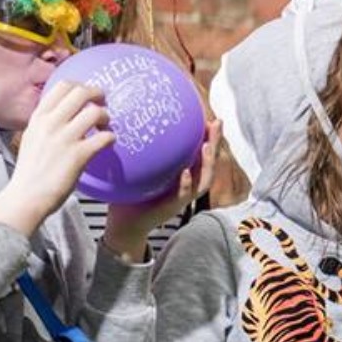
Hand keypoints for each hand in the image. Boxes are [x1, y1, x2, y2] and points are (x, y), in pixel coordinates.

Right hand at [0, 83, 113, 236]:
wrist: (26, 196)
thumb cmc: (31, 170)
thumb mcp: (31, 137)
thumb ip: (45, 123)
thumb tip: (63, 113)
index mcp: (39, 118)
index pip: (62, 86)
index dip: (81, 86)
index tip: (89, 95)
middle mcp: (51, 123)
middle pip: (81, 93)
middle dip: (98, 95)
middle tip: (104, 104)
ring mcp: (64, 138)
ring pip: (95, 112)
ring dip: (106, 117)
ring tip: (106, 127)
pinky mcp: (78, 155)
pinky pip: (104, 137)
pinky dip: (111, 137)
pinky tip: (108, 143)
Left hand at [102, 118, 221, 261]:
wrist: (125, 223)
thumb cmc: (130, 195)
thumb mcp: (137, 169)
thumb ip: (139, 151)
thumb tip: (128, 120)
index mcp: (182, 173)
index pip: (199, 152)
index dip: (208, 136)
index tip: (209, 117)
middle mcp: (187, 183)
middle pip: (208, 162)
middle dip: (215, 143)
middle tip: (216, 123)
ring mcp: (181, 197)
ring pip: (203, 179)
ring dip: (207, 163)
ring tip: (207, 146)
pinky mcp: (172, 208)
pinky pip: (182, 195)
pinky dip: (185, 184)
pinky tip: (185, 172)